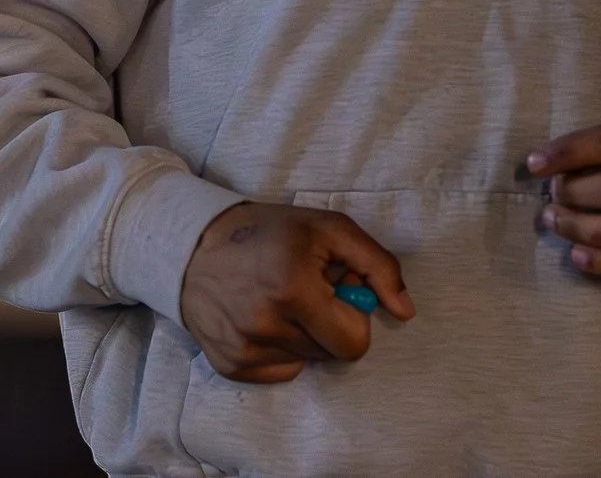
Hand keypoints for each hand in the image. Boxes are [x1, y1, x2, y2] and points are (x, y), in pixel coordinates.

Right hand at [178, 202, 414, 382]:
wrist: (195, 247)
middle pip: (332, 353)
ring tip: (281, 300)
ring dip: (304, 335)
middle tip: (309, 292)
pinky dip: (281, 348)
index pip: (353, 342)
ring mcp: (244, 349)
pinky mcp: (229, 366)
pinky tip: (263, 317)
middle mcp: (265, 324)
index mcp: (294, 288)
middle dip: (330, 325)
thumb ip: (377, 266)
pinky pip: (280, 371)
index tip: (337, 290)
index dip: (355, 316)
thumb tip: (405, 311)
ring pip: (307, 361)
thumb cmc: (272, 233)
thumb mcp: (330, 229)